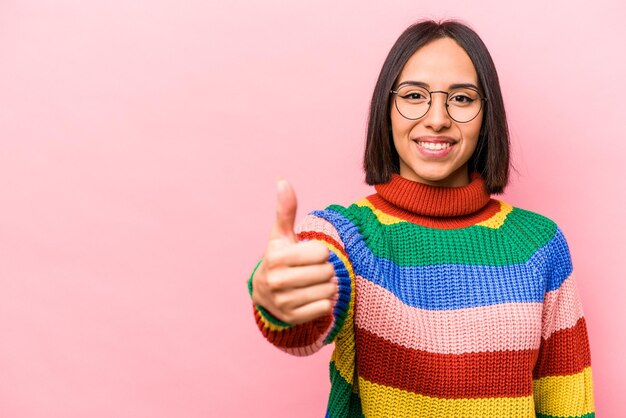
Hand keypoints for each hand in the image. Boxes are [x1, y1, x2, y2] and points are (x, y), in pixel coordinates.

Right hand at [251, 178, 336, 324]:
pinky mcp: (292, 318)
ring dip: (328, 285)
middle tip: (312, 270)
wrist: (265, 294)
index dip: (321, 252)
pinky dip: (325, 302)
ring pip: (329, 290)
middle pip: (327, 272)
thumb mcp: (281, 235)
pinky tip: (313, 297)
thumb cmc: (279, 258)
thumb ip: (285, 209)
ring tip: (314, 283)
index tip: (309, 255)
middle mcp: (276, 281)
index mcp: (276, 257)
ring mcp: (283, 302)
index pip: (321, 253)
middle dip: (325, 269)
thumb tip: (282, 180)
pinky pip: (325, 307)